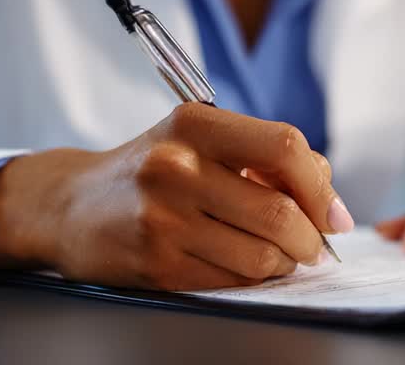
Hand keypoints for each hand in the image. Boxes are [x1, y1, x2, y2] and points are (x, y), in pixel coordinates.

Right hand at [0, 103, 353, 289]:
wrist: (71, 205)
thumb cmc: (150, 169)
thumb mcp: (199, 139)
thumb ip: (263, 155)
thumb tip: (328, 193)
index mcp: (195, 123)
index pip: (285, 147)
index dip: (322, 187)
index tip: (333, 214)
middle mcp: (177, 165)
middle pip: (280, 212)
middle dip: (310, 239)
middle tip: (313, 247)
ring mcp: (163, 216)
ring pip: (260, 255)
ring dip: (283, 263)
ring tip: (276, 256)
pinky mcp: (156, 260)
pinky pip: (229, 280)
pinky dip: (250, 279)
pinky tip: (240, 265)